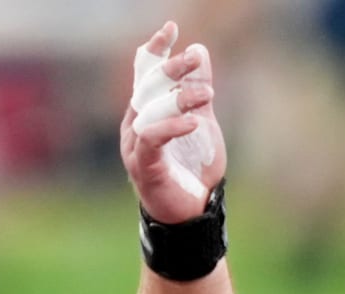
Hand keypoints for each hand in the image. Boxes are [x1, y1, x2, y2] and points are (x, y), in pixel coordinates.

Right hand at [120, 21, 226, 223]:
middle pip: (146, 87)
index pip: (144, 73)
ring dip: (178, 99)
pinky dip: (171, 128)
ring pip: (149, 111)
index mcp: (148, 111)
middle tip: (196, 57)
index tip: (171, 29)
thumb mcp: (203, 123)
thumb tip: (199, 50)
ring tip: (208, 95)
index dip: (154, 49)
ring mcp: (136, 145)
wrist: (193, 213)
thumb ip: (199, 91)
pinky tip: (193, 123)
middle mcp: (136, 124)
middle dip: (171, 68)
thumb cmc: (194, 168)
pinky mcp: (143, 166)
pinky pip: (151, 140)